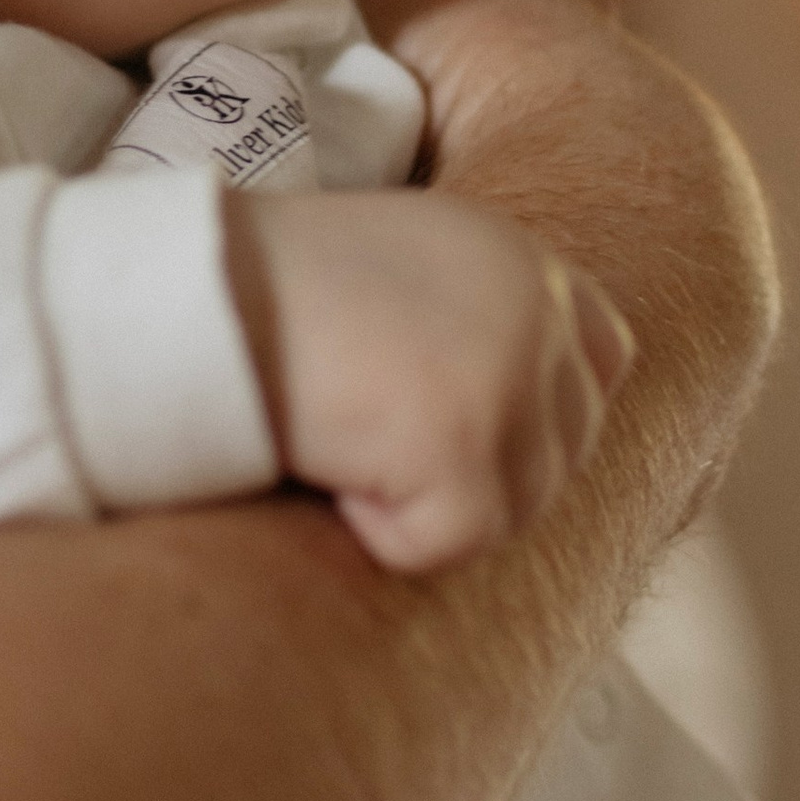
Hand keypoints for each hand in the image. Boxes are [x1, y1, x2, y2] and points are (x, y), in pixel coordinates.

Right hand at [227, 190, 632, 572]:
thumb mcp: (396, 275)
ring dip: (424, 506)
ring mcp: (510, 372)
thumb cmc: (262, 289)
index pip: (603, 359)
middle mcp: (536, 307)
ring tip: (345, 442)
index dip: (545, 418)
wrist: (196, 288)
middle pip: (562, 455)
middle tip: (374, 447)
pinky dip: (381, 531)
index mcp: (521, 259)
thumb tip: (501, 422)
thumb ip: (469, 323)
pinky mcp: (466, 438)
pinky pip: (448, 542)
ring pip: (512, 513)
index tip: (459, 435)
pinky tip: (328, 466)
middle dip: (477, 479)